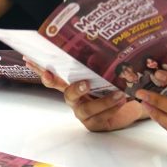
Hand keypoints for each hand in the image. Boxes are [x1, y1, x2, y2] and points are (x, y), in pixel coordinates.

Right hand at [26, 59, 141, 131]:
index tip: (35, 63)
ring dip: (103, 101)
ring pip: (87, 109)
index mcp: (72, 84)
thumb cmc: (116, 85)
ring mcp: (83, 113)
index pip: (54, 76)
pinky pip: (101, 117)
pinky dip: (112, 108)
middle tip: (86, 83)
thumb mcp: (107, 72)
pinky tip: (122, 101)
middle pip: (68, 95)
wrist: (131, 104)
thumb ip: (98, 62)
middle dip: (75, 89)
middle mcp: (75, 99)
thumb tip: (98, 42)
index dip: (41, 71)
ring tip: (119, 93)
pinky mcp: (94, 124)